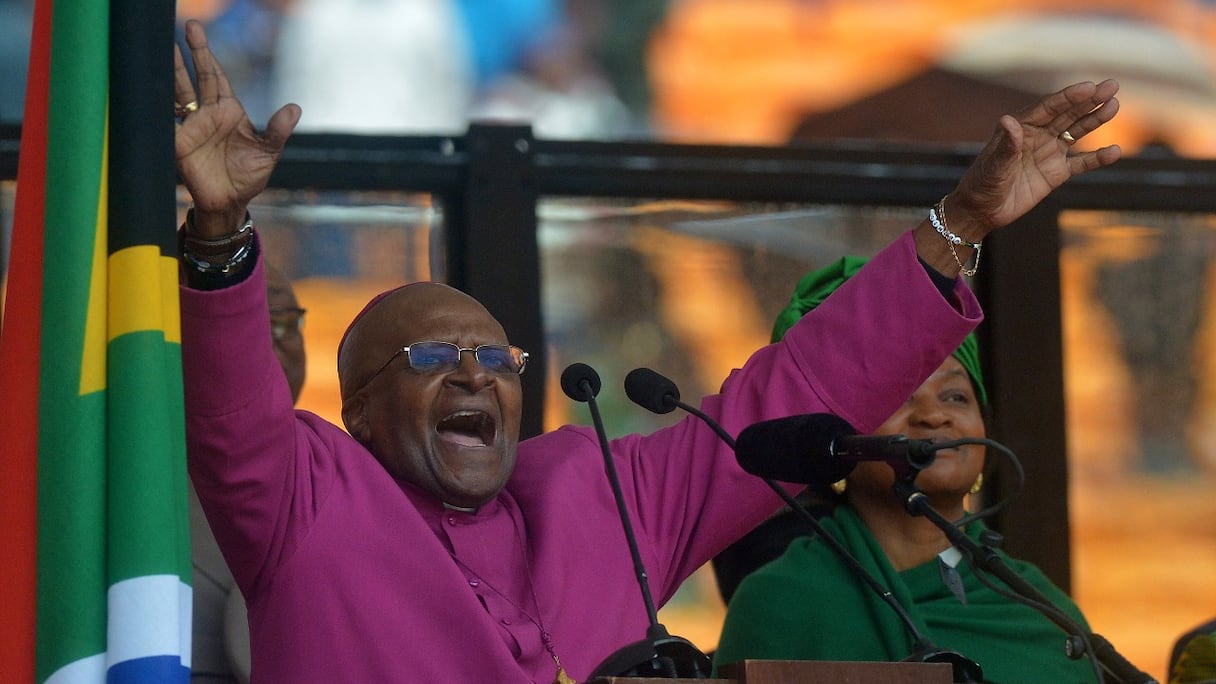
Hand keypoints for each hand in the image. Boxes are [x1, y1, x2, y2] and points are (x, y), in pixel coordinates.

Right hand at [174, 19, 300, 237]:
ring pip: (178, 93)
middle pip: (197, 77)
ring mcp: (191, 126)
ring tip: (161, 49)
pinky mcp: (178, 143)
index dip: (207, 55)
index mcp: (228, 110)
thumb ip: (278, 131)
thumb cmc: (248, 177)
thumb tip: (294, 107)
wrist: (229, 203)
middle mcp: (207, 114)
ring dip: (171, 72)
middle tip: (188, 25)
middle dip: (191, 52)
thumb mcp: (268, 153)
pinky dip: (158, 107)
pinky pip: (166, 121)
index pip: (216, 76)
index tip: (197, 32)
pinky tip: (152, 90)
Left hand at [948, 79, 1121, 239]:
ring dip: (1095, 119)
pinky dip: (1097, 158)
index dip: (1068, 97)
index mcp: (1020, 127)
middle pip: (1067, 114)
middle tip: (1112, 86)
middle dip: (1089, 100)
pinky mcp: (1056, 173)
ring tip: (1114, 106)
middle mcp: (1037, 136)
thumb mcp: (993, 165)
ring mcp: (1048, 153)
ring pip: (1077, 132)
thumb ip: (1006, 145)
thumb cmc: (982, 184)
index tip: (1088, 87)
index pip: (1048, 108)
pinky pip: (1081, 163)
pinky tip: (1115, 152)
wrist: (982, 211)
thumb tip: (1008, 120)